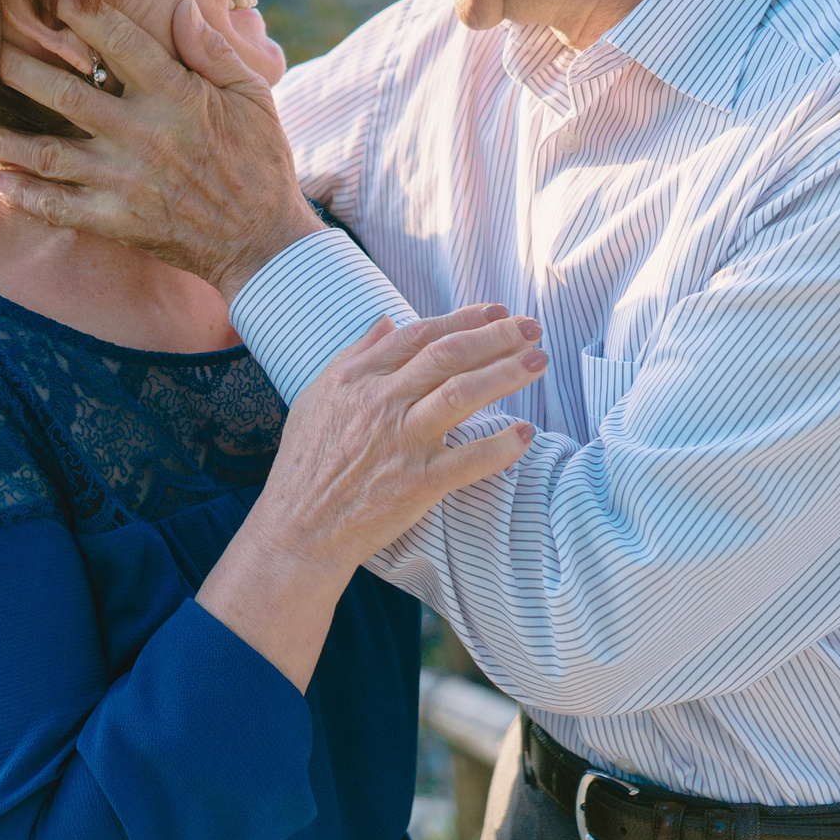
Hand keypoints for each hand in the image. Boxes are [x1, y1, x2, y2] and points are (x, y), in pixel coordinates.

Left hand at [0, 0, 321, 297]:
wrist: (262, 242)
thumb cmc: (260, 161)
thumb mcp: (252, 97)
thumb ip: (213, 51)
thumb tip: (179, 7)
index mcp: (177, 98)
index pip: (122, 46)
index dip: (83, 15)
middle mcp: (144, 136)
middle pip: (67, 96)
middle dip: (21, 71)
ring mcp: (125, 183)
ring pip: (49, 156)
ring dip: (1, 140)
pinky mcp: (116, 222)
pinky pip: (59, 208)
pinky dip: (23, 197)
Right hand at [198, 304, 545, 688]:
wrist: (299, 528)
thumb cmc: (308, 464)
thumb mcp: (319, 397)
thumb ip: (356, 356)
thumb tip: (387, 321)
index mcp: (357, 379)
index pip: (419, 336)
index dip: (462, 319)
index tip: (496, 310)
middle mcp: (380, 404)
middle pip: (448, 356)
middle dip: (495, 336)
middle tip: (531, 327)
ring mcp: (401, 442)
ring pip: (461, 395)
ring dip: (506, 374)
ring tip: (539, 362)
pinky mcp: (417, 483)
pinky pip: (467, 461)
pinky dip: (500, 446)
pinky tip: (525, 433)